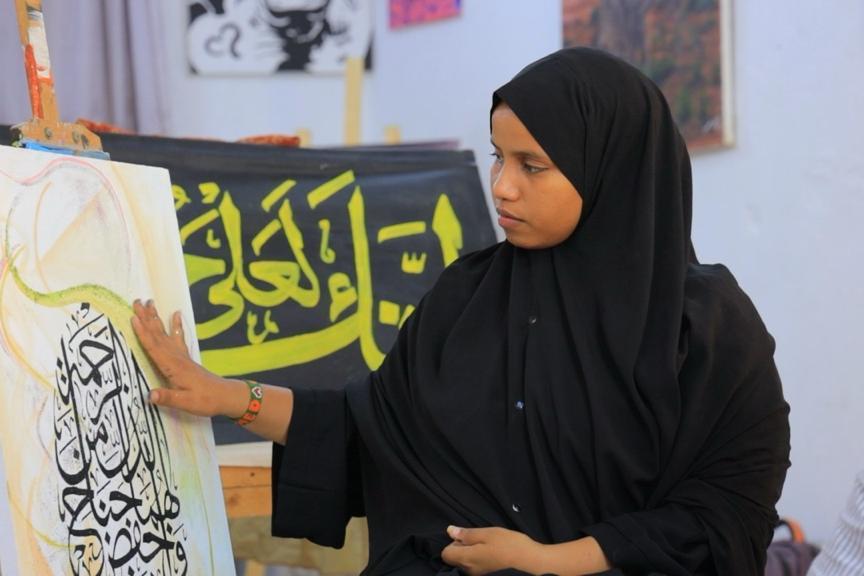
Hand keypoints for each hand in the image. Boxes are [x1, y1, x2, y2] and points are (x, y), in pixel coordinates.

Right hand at [131, 299, 235, 417]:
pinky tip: (176, 314)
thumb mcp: (186, 403)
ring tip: (150, 303)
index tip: (134, 318)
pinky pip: (179, 338)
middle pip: (158, 335)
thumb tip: (149, 395)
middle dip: (147, 318)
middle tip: (137, 301)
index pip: (154, 347)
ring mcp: (182, 356)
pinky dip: (176, 326)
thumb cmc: (206, 400)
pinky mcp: (186, 358)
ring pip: (165, 334)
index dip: (143, 333)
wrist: (225, 396)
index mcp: (173, 367)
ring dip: (156, 318)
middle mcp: (177, 358)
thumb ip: (168, 397)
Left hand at [442, 525, 543, 574]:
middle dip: (462, 547)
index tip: (466, 537)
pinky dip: (479, 558)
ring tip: (487, 545)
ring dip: (471, 552)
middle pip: (454, 559)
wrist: (529, 560)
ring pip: (465, 562)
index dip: (453, 542)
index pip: (446, 553)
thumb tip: (450, 531)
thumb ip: (466, 534)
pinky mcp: (486, 575)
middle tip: (479, 539)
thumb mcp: (487, 533)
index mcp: (466, 559)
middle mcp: (469, 570)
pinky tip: (492, 552)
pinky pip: (474, 566)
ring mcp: (478, 575)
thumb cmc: (508, 544)